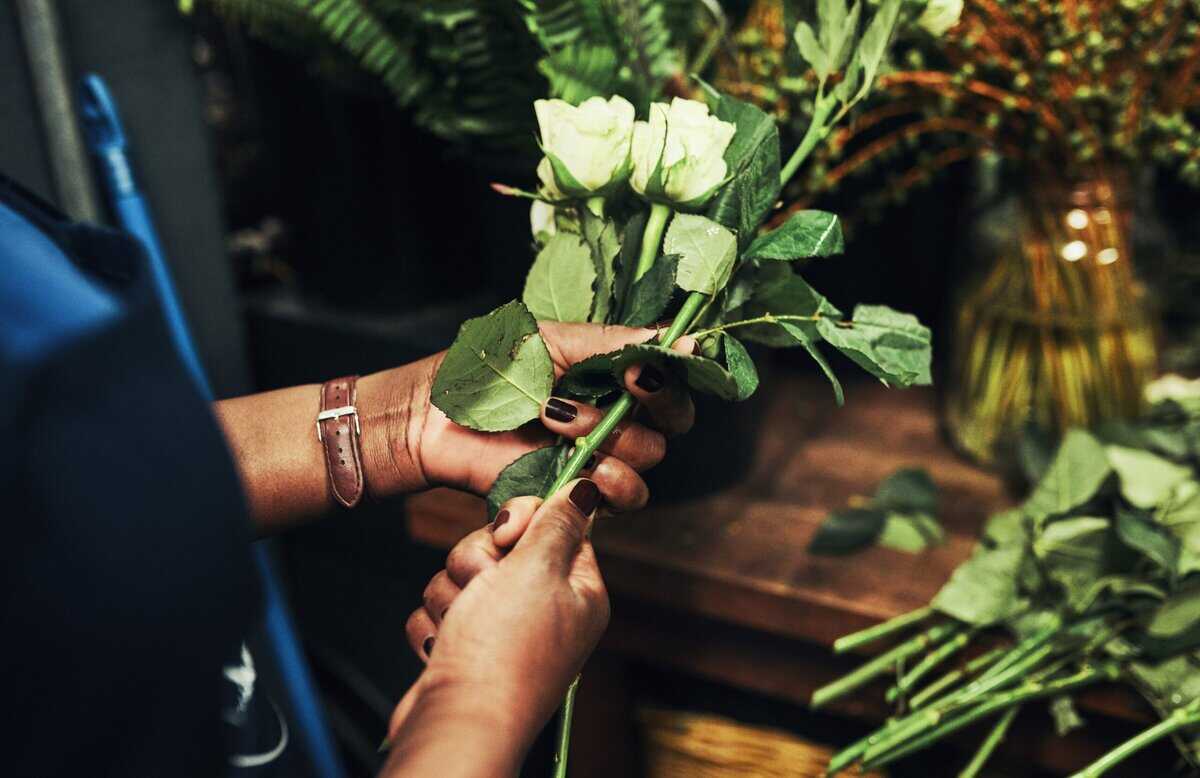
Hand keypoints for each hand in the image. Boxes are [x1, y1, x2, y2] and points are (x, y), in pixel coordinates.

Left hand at [357, 322, 695, 508]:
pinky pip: (622, 498)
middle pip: (671, 422)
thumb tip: (681, 339)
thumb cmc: (482, 367)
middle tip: (619, 390)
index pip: (669, 378)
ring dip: (612, 437)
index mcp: (607, 374)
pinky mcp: (575, 491)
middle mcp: (610, 415)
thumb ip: (614, 344)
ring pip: (648, 457)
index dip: (671, 377)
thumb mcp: (551, 341)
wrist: (432, 415)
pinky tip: (579, 464)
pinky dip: (611, 482)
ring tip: (558, 420)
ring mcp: (595, 454)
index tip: (641, 370)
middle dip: (651, 405)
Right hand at [380, 480, 607, 776]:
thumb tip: (586, 488)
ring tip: (463, 623)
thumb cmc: (503, 652)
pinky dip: (437, 625)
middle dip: (478, 560)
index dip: (522, 521)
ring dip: (453, 593)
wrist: (457, 722)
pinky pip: (440, 609)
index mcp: (577, 591)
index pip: (554, 526)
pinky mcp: (464, 647)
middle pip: (500, 546)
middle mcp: (544, 610)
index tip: (507, 532)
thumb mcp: (538, 570)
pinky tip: (446, 645)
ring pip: (463, 574)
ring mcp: (502, 631)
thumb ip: (557, 522)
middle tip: (483, 583)